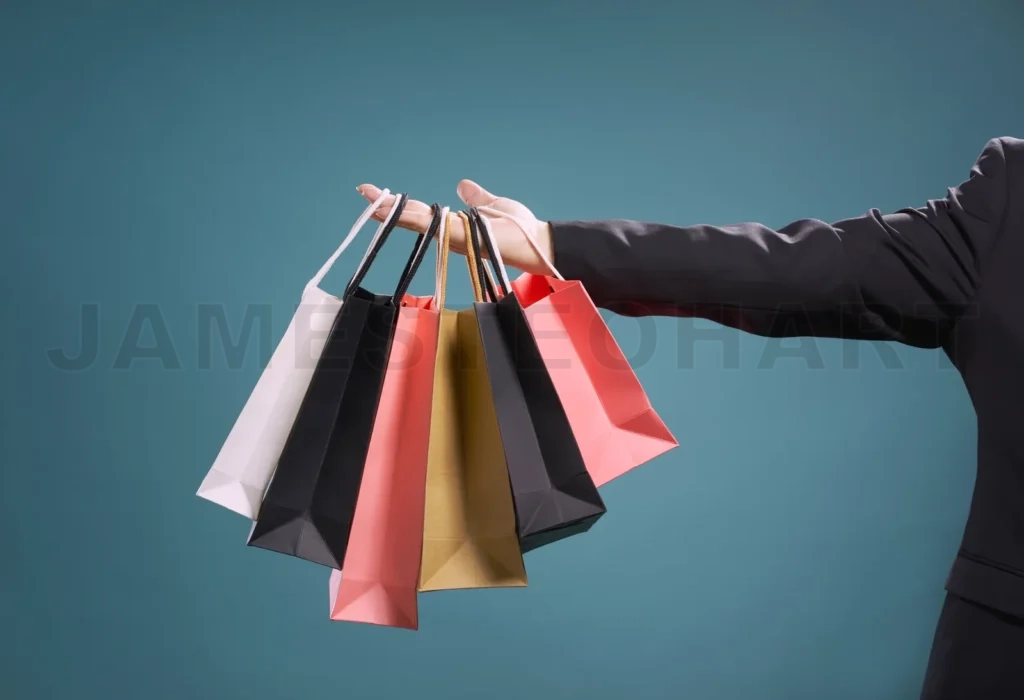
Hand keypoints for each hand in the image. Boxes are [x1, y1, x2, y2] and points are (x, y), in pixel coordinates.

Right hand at [355, 180, 554, 275]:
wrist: (536, 242)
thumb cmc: (518, 228)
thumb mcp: (493, 204)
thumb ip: (476, 196)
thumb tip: (463, 185)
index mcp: (453, 226)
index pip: (421, 214)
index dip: (401, 205)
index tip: (379, 194)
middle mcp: (449, 233)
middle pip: (412, 218)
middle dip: (387, 207)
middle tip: (363, 193)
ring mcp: (452, 236)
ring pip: (416, 222)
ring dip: (393, 212)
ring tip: (371, 203)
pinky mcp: (460, 236)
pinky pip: (432, 226)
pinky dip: (414, 218)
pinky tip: (398, 212)